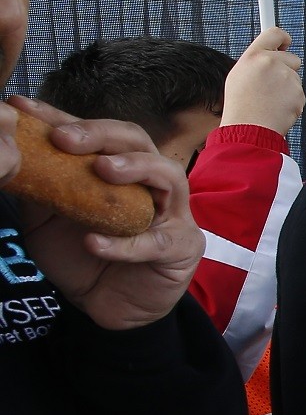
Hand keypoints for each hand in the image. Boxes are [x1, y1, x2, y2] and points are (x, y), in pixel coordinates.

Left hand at [3, 97, 202, 329]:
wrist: (106, 306)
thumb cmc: (83, 258)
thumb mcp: (47, 220)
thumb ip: (41, 189)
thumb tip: (12, 154)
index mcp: (118, 170)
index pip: (95, 135)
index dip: (62, 117)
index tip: (24, 108)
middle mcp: (150, 183)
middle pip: (139, 141)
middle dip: (101, 135)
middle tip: (65, 139)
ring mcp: (172, 214)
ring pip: (169, 175)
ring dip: (136, 167)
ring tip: (103, 170)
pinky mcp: (181, 248)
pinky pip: (155, 241)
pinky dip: (124, 243)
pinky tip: (94, 243)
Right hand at [220, 27, 305, 135]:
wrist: (248, 128)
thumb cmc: (241, 105)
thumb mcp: (240, 74)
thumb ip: (257, 62)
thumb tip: (271, 54)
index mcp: (254, 56)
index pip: (274, 33)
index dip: (283, 37)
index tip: (285, 42)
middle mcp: (272, 63)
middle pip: (292, 58)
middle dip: (287, 69)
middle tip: (272, 85)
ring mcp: (287, 78)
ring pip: (295, 79)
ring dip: (288, 88)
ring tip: (270, 100)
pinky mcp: (298, 93)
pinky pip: (299, 94)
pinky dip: (292, 101)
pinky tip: (277, 108)